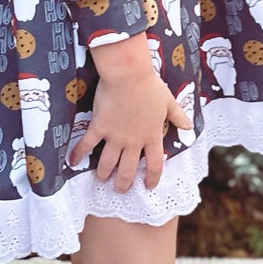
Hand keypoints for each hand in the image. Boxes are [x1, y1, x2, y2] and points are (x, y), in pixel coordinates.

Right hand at [68, 33, 191, 192]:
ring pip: (108, 163)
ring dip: (103, 174)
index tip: (148, 186)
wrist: (128, 74)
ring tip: (101, 179)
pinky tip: (72, 162)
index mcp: (151, 136)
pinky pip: (87, 144)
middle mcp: (133, 141)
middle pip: (128, 170)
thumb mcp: (168, 101)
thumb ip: (178, 116)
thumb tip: (190, 127)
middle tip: (120, 189)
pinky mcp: (99, 127)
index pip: (154, 164)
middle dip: (123, 183)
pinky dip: (78, 154)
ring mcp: (115, 136)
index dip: (152, 178)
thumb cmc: (149, 85)